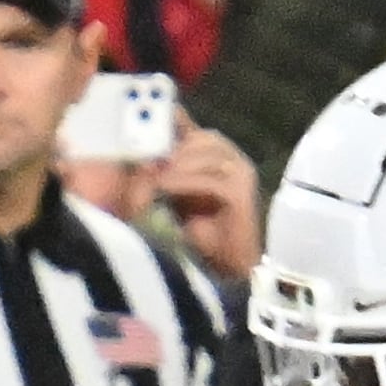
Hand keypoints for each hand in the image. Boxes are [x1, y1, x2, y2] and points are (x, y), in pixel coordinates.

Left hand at [153, 115, 261, 277]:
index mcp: (219, 155)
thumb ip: (163, 172)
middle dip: (171, 146)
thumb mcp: (176, 193)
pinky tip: (164, 186)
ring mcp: (241, 175)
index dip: (172, 121)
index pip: (195, 128)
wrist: (226, 264)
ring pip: (206, 155)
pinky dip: (184, 182)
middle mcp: (234, 160)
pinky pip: (210, 180)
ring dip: (175, 164)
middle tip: (144, 155)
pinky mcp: (242, 194)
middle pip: (202, 138)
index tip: (147, 121)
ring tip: (151, 173)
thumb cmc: (200, 229)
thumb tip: (143, 156)